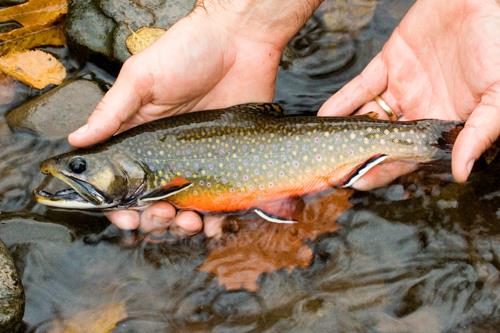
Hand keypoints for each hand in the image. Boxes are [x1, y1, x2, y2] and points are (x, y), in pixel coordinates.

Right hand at [68, 0, 320, 236]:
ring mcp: (200, 162)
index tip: (127, 220)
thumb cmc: (187, 52)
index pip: (123, 184)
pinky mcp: (230, 162)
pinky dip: (217, 220)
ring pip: (186, 210)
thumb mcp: (142, 78)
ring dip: (183, 226)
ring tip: (190, 223)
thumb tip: (77, 141)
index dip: (120, 208)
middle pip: (153, 204)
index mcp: (141, 137)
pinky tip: (216, 223)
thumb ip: (112, 111)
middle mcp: (168, 155)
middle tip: (164, 216)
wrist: (241, 41)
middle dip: (154, 220)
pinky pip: (222, 202)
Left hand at [319, 0, 499, 189]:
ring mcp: (402, 86)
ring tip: (322, 147)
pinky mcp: (390, 62)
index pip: (406, 155)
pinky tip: (326, 115)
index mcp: (442, 122)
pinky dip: (343, 101)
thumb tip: (461, 173)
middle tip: (331, 169)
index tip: (358, 183)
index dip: (383, 170)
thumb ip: (478, 134)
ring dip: (345, 130)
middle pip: (380, 140)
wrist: (485, 0)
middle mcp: (419, 109)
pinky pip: (361, 86)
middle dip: (356, 155)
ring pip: (367, 115)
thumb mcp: (498, 96)